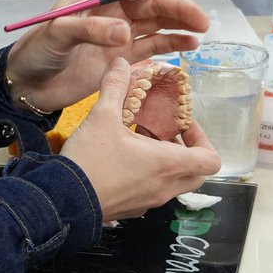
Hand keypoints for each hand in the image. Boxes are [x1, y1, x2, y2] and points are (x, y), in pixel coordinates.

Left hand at [4, 0, 209, 112]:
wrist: (28, 85)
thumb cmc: (36, 51)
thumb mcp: (56, 34)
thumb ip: (90, 30)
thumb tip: (123, 32)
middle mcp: (114, 8)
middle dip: (176, 5)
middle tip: (199, 18)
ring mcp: (122, 32)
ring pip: (159, 21)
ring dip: (181, 23)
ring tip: (201, 29)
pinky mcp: (125, 57)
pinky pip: (154, 45)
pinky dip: (173, 43)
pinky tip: (189, 44)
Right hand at [61, 57, 219, 219]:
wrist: (63, 201)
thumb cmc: (90, 161)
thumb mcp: (102, 116)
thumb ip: (116, 86)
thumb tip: (122, 62)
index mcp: (167, 164)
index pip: (210, 160)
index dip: (203, 139)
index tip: (182, 125)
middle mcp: (164, 187)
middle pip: (195, 174)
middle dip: (187, 151)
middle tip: (167, 132)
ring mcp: (149, 201)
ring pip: (173, 183)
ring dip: (166, 162)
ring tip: (140, 140)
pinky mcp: (132, 209)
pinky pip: (152, 192)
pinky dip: (149, 175)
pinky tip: (123, 158)